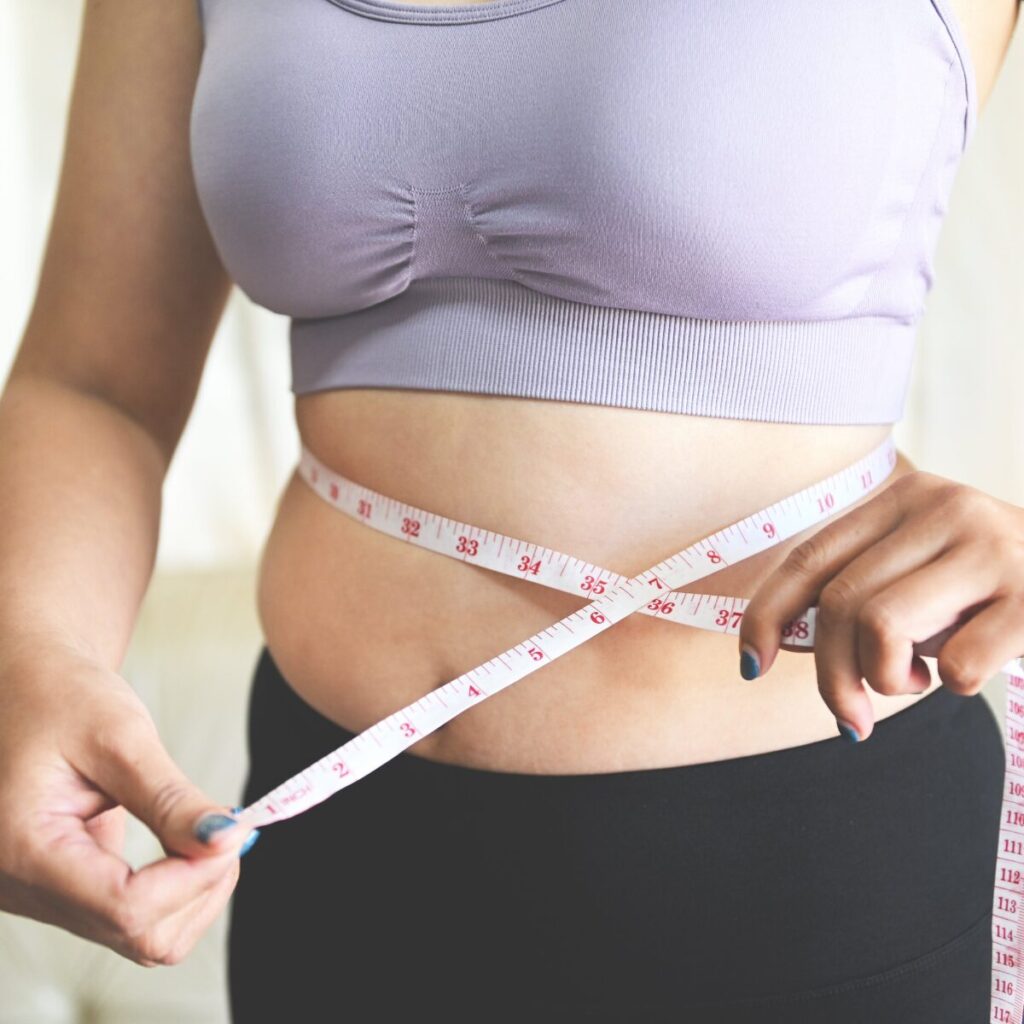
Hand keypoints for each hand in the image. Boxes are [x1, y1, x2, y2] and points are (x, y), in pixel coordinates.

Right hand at [0, 633, 257, 965]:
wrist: (25, 687)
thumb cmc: (59, 697)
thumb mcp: (119, 735)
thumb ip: (169, 797)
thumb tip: (226, 839)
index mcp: (23, 850)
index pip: (126, 906)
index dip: (194, 876)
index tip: (235, 829)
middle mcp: (22, 890)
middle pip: (137, 933)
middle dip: (200, 884)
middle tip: (230, 825)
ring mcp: (40, 896)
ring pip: (139, 936)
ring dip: (193, 890)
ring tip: (209, 829)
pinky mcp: (63, 890)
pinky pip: (130, 917)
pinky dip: (174, 887)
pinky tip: (185, 840)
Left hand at [737, 471, 1023, 741]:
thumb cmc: (991, 595)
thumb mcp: (920, 577)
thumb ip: (857, 594)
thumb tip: (775, 644)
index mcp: (905, 499)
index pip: (809, 559)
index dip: (766, 616)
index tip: (751, 668)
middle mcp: (946, 508)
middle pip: (841, 603)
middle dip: (831, 677)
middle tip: (851, 720)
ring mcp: (995, 546)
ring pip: (882, 626)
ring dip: (886, 680)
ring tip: (916, 681)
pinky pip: (954, 665)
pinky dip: (949, 687)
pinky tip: (969, 672)